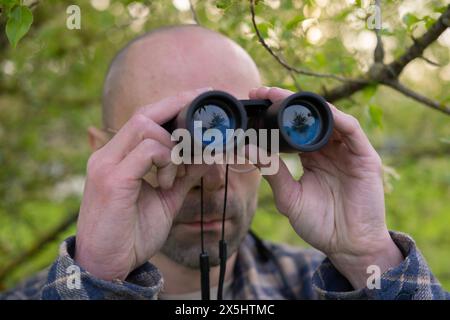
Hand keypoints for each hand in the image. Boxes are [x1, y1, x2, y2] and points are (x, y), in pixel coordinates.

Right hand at [75, 87, 210, 280]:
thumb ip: (183, 176)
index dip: (172, 104)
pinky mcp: (112, 181)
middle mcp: (108, 155)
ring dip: (173, 146)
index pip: (144, 118)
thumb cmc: (132, 233)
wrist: (106, 265)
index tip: (199, 96)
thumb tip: (206, 158)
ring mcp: (106, 165)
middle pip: (144, 114)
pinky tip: (168, 181)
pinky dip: (166, 159)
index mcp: (117, 158)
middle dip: (177, 104)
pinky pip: (146, 151)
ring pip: (145, 127)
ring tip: (176, 176)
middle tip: (203, 103)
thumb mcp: (165, 200)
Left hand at [249, 87, 402, 288]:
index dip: (274, 115)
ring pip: (329, 118)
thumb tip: (247, 150)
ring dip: (307, 105)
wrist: (347, 245)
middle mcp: (329, 150)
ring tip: (281, 96)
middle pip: (309, 118)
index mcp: (312, 157)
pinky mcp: (364, 157)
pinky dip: (336, 118)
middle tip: (261, 92)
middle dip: (286, 103)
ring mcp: (347, 152)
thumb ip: (272, 171)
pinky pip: (351, 131)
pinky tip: (318, 110)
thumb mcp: (289, 196)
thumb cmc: (319, 223)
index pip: (293, 129)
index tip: (253, 102)